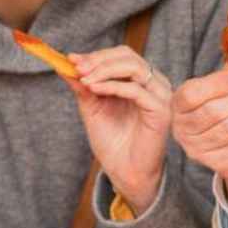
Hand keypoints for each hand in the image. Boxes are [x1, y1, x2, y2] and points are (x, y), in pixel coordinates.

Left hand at [65, 46, 172, 207]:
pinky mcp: (161, 111)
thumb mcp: (93, 107)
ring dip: (104, 70)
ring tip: (84, 79)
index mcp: (141, 81)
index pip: (122, 55)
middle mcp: (154, 84)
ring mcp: (160, 96)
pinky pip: (136, 90)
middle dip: (99, 60)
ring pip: (134, 68)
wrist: (124, 172)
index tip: (72, 59)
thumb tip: (66, 63)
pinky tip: (94, 89)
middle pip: (129, 56)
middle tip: (78, 67)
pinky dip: (112, 86)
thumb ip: (83, 86)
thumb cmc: (112, 142)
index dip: (97, 55)